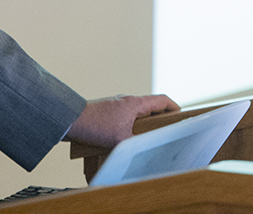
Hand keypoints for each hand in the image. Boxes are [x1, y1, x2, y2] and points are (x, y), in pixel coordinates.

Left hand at [64, 94, 180, 147]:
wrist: (70, 119)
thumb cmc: (94, 125)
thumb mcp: (121, 139)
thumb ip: (137, 145)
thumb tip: (147, 152)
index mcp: (134, 103)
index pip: (161, 100)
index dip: (174, 108)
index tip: (181, 117)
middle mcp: (126, 100)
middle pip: (150, 105)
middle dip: (160, 117)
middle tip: (167, 130)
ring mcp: (116, 104)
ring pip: (137, 111)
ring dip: (145, 121)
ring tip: (148, 136)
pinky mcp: (107, 111)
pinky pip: (125, 115)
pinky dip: (131, 124)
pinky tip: (127, 137)